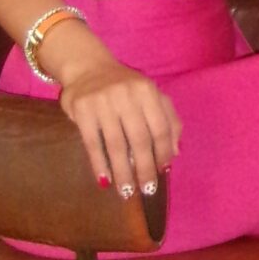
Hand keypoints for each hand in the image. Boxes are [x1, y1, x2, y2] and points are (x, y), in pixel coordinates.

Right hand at [45, 27, 181, 196]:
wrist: (87, 67)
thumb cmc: (125, 87)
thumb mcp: (151, 95)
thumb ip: (168, 119)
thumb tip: (175, 153)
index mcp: (147, 91)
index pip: (160, 128)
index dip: (163, 152)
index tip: (163, 172)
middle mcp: (127, 94)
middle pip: (139, 139)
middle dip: (145, 168)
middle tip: (147, 190)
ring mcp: (103, 102)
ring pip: (116, 144)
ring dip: (123, 172)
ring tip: (126, 192)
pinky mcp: (82, 110)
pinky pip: (93, 142)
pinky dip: (99, 163)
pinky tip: (104, 180)